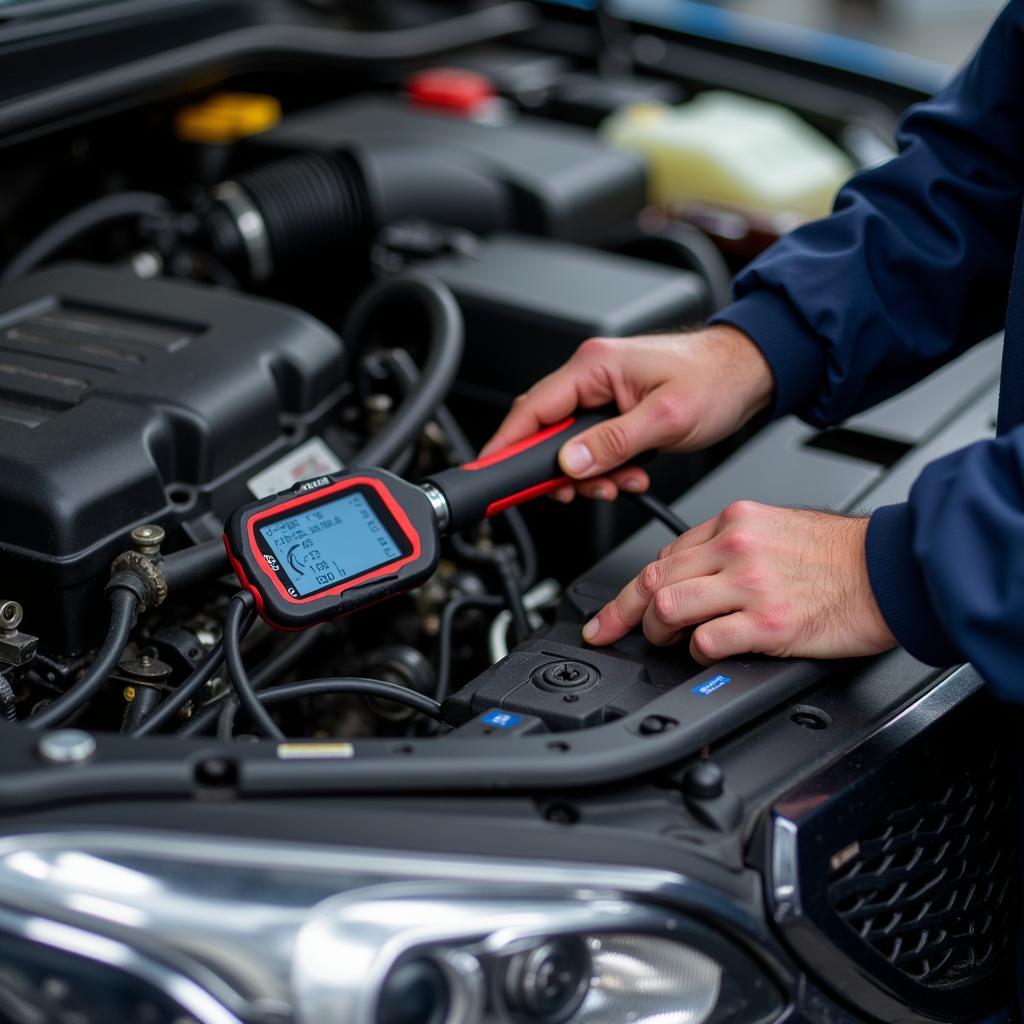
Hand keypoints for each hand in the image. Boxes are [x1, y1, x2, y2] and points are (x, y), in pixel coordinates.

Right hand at [480, 326, 773, 500]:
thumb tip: (570, 463)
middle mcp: (592, 376)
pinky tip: (629, 475)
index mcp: (594, 366)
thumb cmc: (715, 380)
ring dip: (589, 473)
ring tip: (619, 483)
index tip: (493, 473)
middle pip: (546, 430)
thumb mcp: (665, 419)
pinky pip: (593, 445)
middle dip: (559, 469)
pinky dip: (606, 467)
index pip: (533, 408)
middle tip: (575, 492)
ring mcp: (603, 393)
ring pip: (570, 444)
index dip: (507, 444)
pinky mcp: (616, 409)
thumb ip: (613, 443)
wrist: (750, 372)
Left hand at [582, 501, 896, 662]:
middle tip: (611, 632)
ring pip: (668, 606)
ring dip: (657, 631)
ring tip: (668, 641)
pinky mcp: (768, 623)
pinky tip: (707, 651)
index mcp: (735, 521)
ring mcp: (751, 585)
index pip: (665, 554)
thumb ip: (728, 546)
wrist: (889, 571)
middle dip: (623, 613)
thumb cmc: (838, 556)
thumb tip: (688, 574)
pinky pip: (706, 641)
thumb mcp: (775, 528)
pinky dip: (696, 652)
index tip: (615, 608)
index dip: (634, 586)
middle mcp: (736, 547)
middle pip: (654, 578)